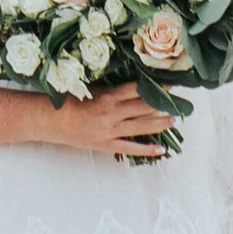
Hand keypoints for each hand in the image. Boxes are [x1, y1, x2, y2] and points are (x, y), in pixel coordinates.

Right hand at [41, 88, 177, 163]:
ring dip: (160, 123)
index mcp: (108, 97)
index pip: (137, 90)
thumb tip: (133, 85)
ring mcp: (111, 131)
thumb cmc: (70, 101)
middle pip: (143, 108)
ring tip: (174, 120)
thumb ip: (111, 89)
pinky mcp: (107, 144)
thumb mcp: (91, 89)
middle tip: (180, 101)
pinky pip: (131, 148)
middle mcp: (113, 114)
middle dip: (162, 104)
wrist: (52, 121)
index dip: (155, 87)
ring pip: (141, 127)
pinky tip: (161, 150)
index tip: (169, 83)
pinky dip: (147, 149)